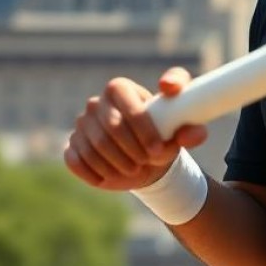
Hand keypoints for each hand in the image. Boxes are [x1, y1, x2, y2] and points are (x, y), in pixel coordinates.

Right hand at [63, 67, 208, 191]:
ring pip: (94, 148)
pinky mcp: (72, 146)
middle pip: (110, 128)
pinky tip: (112, 177)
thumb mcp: (182, 127)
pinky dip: (96, 174)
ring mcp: (81, 125)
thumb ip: (192, 128)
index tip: (158, 150)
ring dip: (117, 165)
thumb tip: (193, 133)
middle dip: (132, 150)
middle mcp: (97, 103)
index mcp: (120, 89)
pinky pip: (77, 162)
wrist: (146, 158)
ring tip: (135, 170)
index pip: (127, 103)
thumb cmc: (164, 133)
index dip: (143, 128)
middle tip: (147, 163)